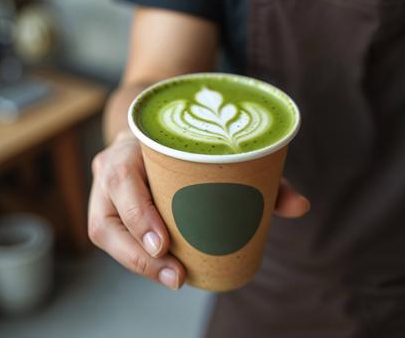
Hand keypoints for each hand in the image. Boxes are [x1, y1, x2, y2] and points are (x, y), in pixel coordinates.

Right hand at [88, 130, 310, 289]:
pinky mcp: (109, 212)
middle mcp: (110, 169)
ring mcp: (103, 193)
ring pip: (106, 235)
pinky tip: (166, 272)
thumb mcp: (216, 145)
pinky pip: (115, 242)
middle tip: (176, 275)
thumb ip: (260, 173)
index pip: (121, 178)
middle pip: (106, 220)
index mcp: (131, 145)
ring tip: (175, 279)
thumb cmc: (188, 138)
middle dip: (138, 255)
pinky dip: (139, 260)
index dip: (137, 213)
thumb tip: (301, 206)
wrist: (153, 126)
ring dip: (138, 264)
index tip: (163, 243)